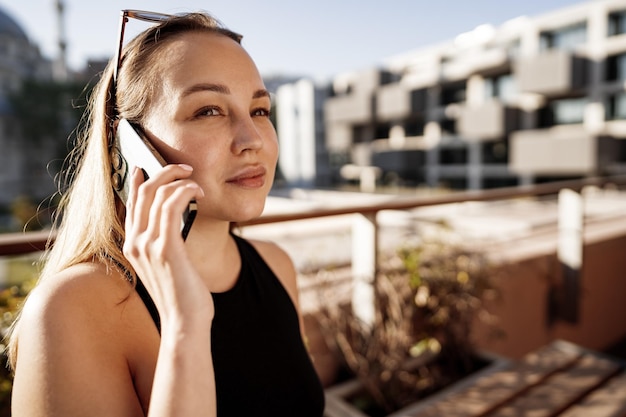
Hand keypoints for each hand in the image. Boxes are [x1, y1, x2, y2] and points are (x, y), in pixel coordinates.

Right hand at [123, 164, 212, 330]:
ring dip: (180, 181)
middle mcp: (135, 243)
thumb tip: (174, 219)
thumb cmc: (182, 294)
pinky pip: (172, 206)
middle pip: (142, 192)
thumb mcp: (167, 265)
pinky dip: (185, 191)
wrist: (184, 323)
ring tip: (197, 182)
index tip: (151, 165)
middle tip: (184, 167)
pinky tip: (197, 192)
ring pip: (158, 195)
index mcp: (132, 246)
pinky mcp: (166, 248)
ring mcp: (148, 246)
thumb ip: (164, 242)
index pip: (132, 203)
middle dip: (164, 172)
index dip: (140, 180)